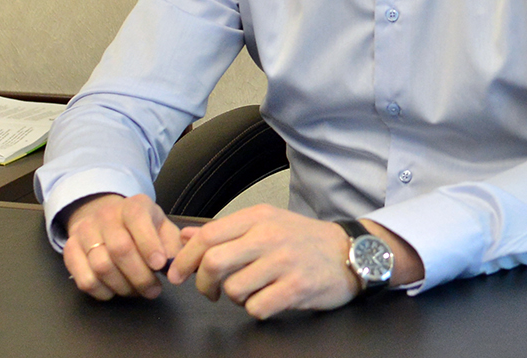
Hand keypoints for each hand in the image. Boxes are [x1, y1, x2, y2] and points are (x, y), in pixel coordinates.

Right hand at [62, 193, 183, 300]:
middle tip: (154, 290)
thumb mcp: (161, 226)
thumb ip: (173, 244)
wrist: (105, 217)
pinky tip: (115, 291)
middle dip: (140, 276)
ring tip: (137, 291)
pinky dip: (102, 292)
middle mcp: (105, 215)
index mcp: (132, 205)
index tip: (160, 265)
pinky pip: (84, 279)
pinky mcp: (70, 250)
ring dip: (123, 286)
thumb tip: (177, 266)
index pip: (138, 219)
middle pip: (120, 249)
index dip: (149, 244)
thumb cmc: (141, 226)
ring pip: (101, 266)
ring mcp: (85, 232)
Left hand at [166, 204, 359, 318]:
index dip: (186, 258)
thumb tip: (184, 236)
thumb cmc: (301, 239)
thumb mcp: (264, 223)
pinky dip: (256, 309)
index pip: (208, 235)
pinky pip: (257, 308)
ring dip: (234, 298)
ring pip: (234, 289)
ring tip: (249, 292)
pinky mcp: (296, 287)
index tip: (177, 274)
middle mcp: (269, 235)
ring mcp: (284, 262)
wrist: (348, 251)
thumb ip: (224, 230)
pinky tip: (267, 300)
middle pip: (214, 261)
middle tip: (209, 291)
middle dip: (202, 283)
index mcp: (258, 217)